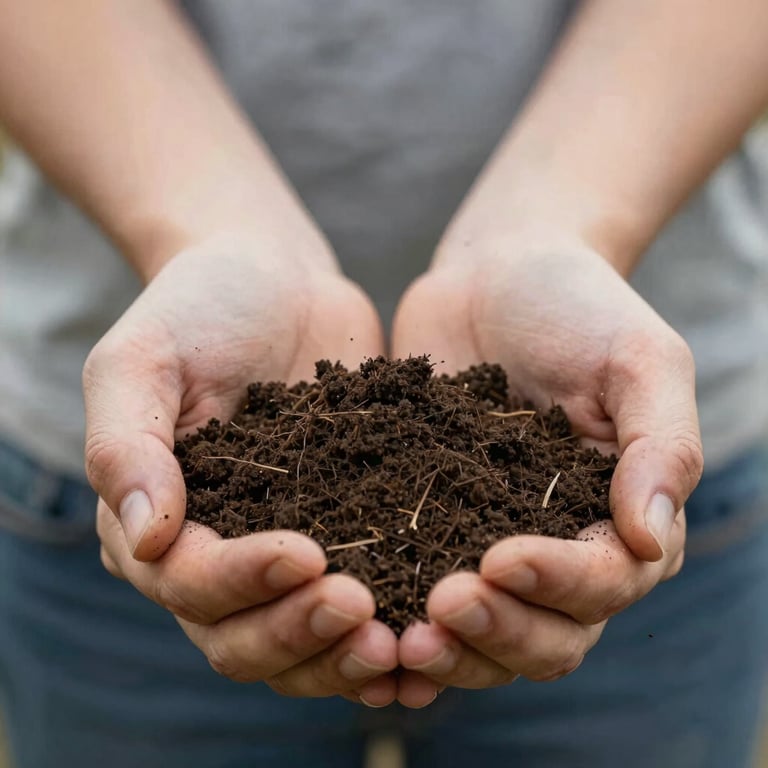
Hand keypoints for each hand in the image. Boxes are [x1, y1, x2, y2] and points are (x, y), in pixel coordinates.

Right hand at [86, 233, 398, 704]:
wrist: (275, 277)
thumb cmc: (199, 307)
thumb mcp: (142, 360)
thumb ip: (126, 445)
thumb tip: (145, 538)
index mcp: (158, 522)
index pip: (189, 582)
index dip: (242, 583)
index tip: (305, 555)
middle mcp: (217, 553)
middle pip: (243, 638)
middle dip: (299, 633)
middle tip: (362, 612)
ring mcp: (282, 549)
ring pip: (302, 641)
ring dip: (344, 654)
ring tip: (401, 643)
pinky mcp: (342, 531)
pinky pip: (363, 599)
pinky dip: (390, 627)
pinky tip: (429, 631)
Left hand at [391, 243, 701, 695]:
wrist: (496, 272)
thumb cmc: (579, 307)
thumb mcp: (639, 361)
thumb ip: (660, 448)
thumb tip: (652, 542)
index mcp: (619, 518)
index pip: (603, 583)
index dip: (557, 586)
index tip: (500, 560)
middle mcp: (559, 547)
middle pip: (545, 635)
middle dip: (497, 632)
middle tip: (441, 610)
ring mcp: (489, 540)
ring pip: (481, 633)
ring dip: (447, 650)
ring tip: (397, 642)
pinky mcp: (429, 523)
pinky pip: (416, 590)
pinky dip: (396, 624)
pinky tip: (362, 630)